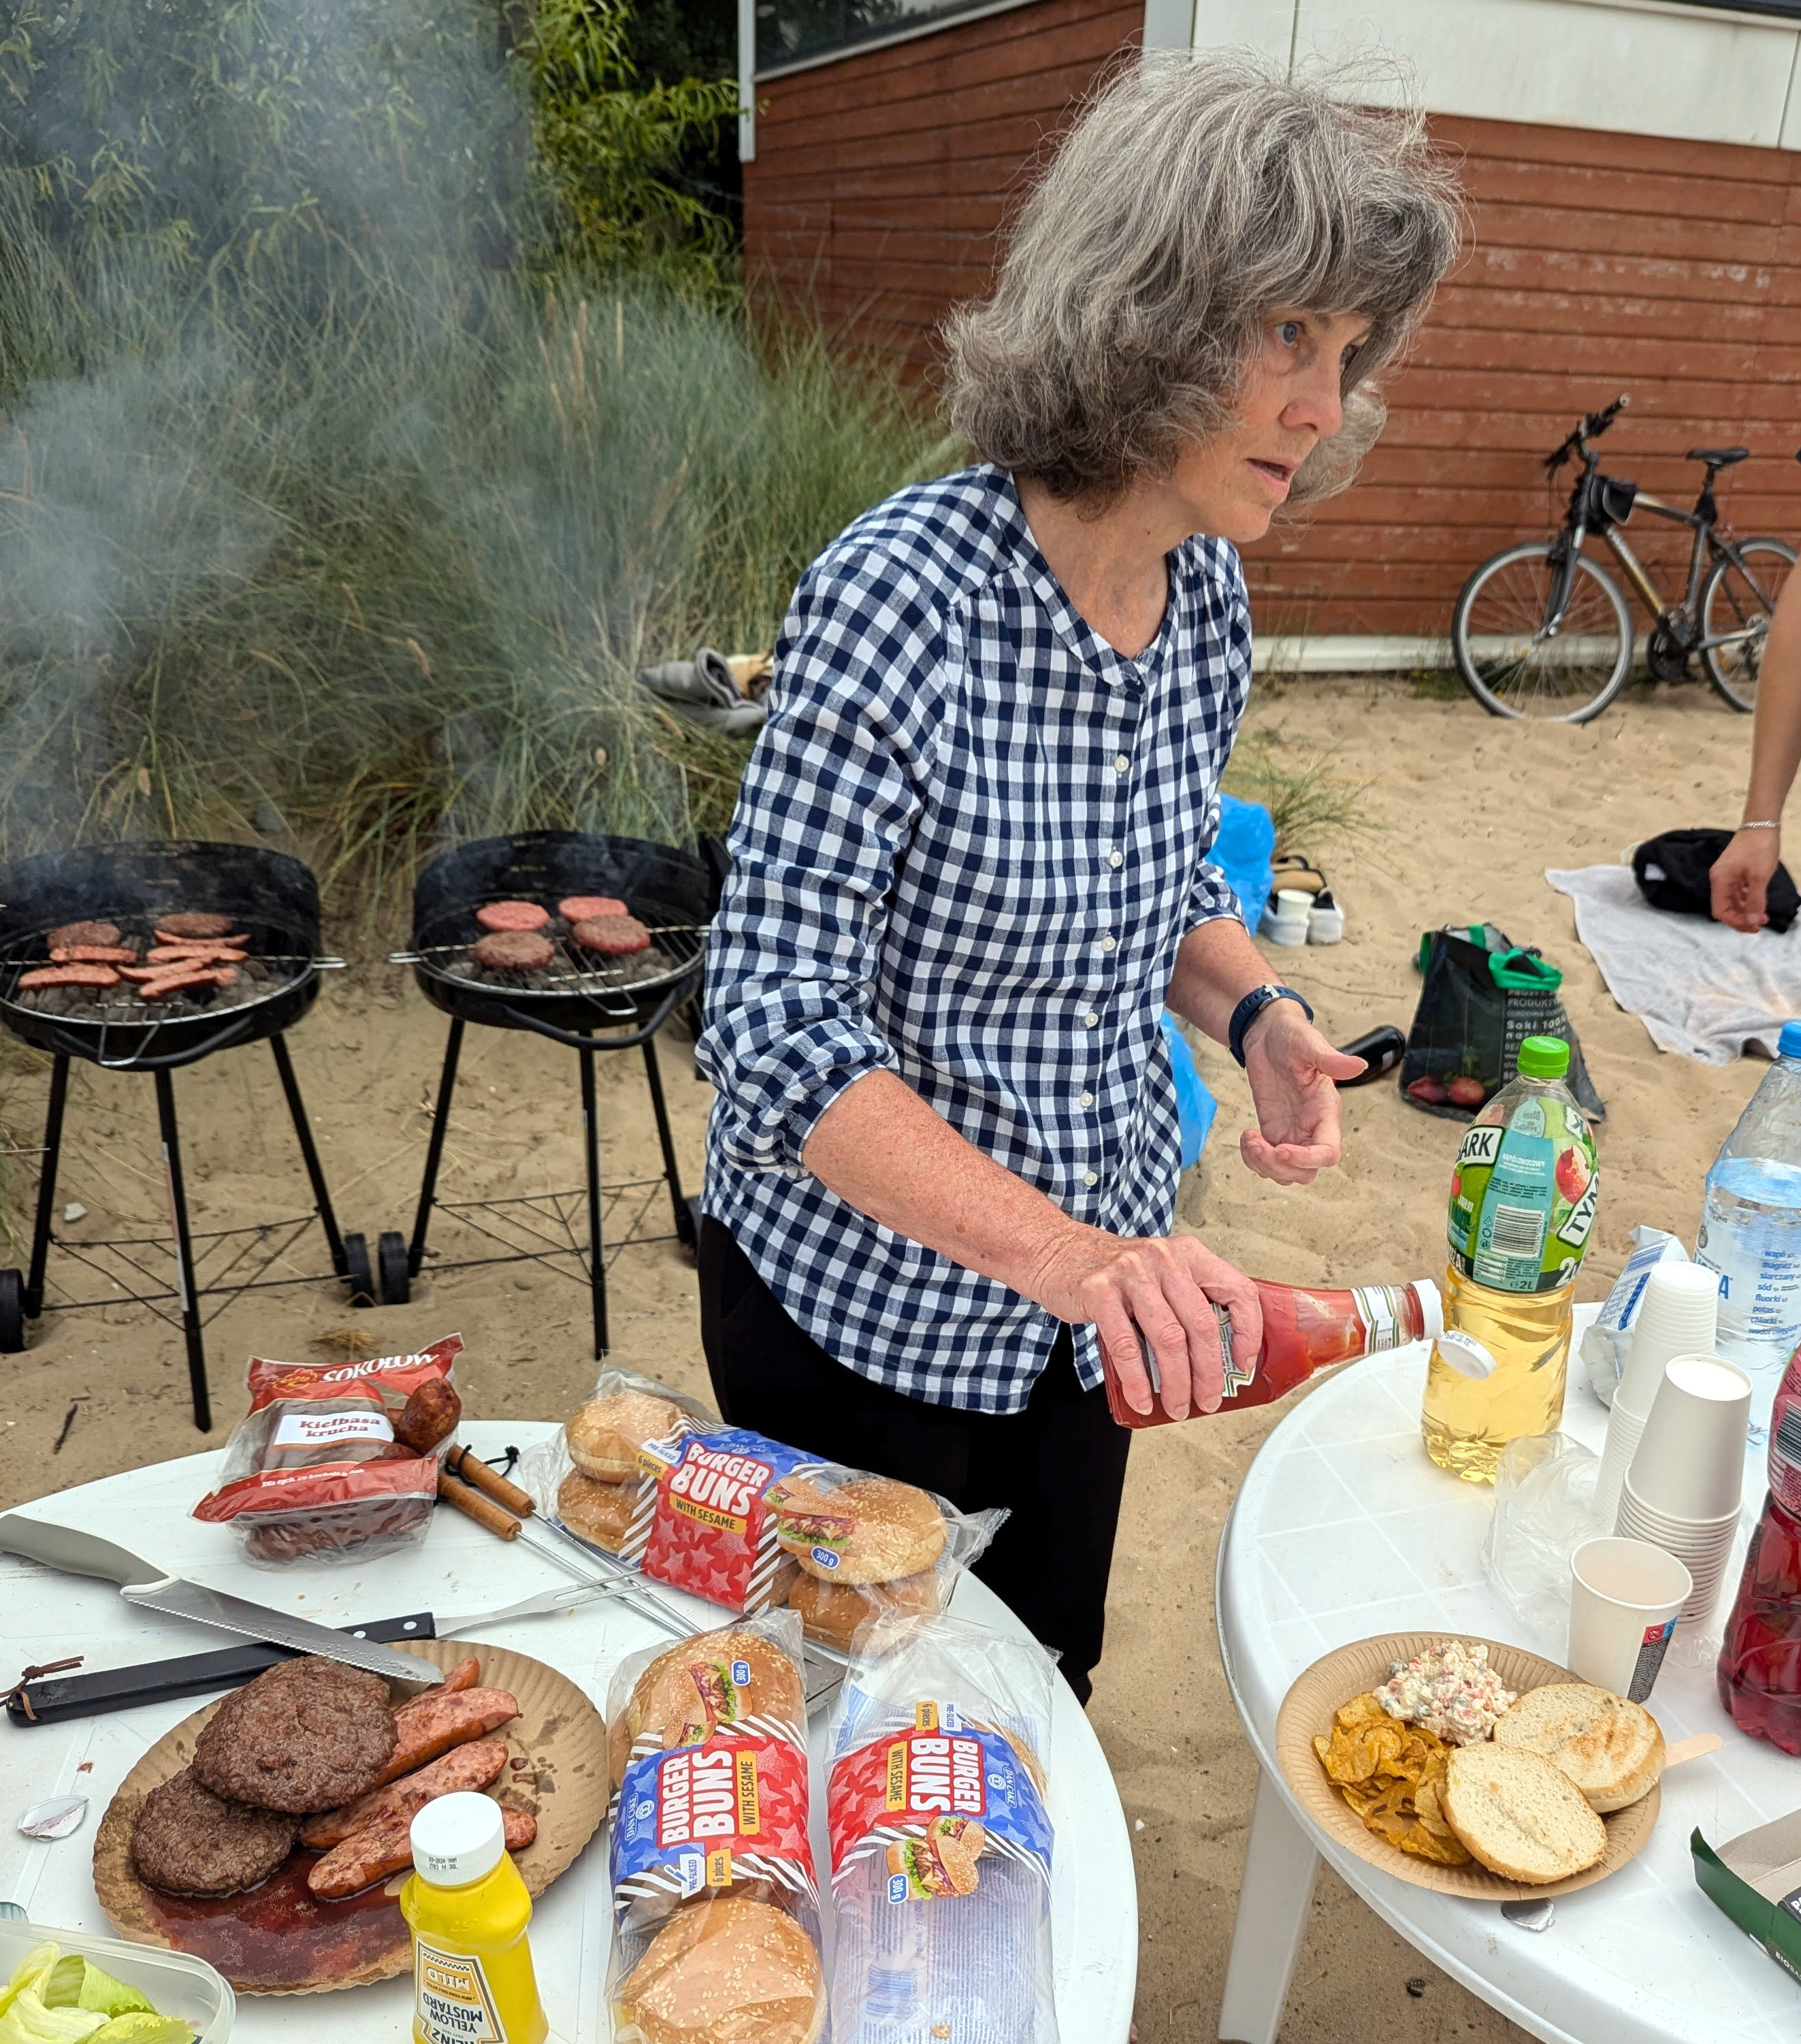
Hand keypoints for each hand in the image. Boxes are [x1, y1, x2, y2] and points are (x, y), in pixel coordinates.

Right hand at [1020, 1225, 1260, 1420]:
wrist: (1055, 1250)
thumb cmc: (1113, 1272)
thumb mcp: (1160, 1272)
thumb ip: (1186, 1302)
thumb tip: (1216, 1360)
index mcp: (1188, 1254)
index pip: (1238, 1291)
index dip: (1248, 1332)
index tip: (1244, 1363)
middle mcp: (1163, 1258)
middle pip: (1201, 1324)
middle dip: (1210, 1372)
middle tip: (1209, 1399)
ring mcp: (1130, 1273)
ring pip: (1168, 1339)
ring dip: (1177, 1383)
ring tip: (1177, 1406)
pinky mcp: (1098, 1290)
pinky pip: (1126, 1346)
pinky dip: (1137, 1380)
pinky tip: (1142, 1398)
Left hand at [1240, 1001, 1363, 1184]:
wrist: (1268, 1033)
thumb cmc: (1291, 1035)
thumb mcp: (1309, 1043)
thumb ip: (1331, 1059)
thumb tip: (1359, 1065)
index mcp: (1326, 1111)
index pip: (1329, 1152)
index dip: (1307, 1159)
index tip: (1281, 1149)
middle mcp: (1312, 1127)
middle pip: (1306, 1172)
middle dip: (1280, 1168)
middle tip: (1258, 1145)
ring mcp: (1292, 1132)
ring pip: (1286, 1173)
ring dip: (1264, 1167)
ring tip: (1249, 1140)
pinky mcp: (1273, 1130)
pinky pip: (1267, 1161)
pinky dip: (1254, 1159)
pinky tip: (1247, 1137)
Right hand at [1711, 828, 1779, 932]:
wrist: (1761, 824)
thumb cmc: (1759, 848)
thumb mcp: (1759, 876)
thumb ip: (1755, 901)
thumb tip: (1754, 921)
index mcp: (1720, 881)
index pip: (1721, 911)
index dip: (1736, 922)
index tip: (1754, 927)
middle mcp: (1718, 879)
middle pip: (1725, 908)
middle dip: (1741, 919)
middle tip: (1759, 925)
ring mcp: (1725, 875)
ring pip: (1731, 901)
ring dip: (1745, 910)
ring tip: (1762, 916)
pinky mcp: (1733, 871)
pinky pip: (1736, 892)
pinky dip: (1746, 900)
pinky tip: (1757, 902)